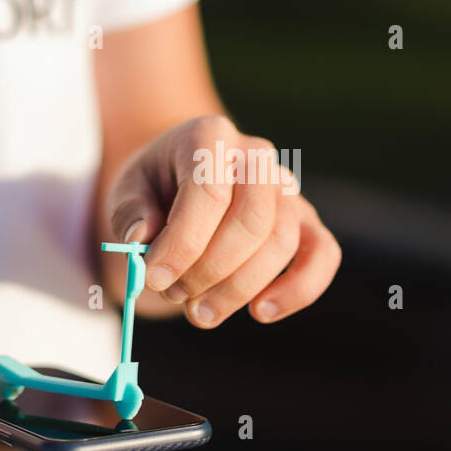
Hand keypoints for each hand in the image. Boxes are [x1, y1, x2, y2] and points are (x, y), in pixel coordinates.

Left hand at [105, 115, 340, 327]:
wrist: (181, 183)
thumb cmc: (154, 188)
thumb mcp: (127, 190)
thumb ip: (129, 212)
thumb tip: (143, 239)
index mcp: (211, 137)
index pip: (208, 193)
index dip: (182, 244)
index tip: (152, 279)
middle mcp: (257, 156)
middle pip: (252, 221)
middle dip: (210, 270)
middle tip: (174, 295)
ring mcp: (286, 188)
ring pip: (281, 243)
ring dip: (238, 289)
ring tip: (198, 311)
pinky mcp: (306, 220)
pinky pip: (323, 254)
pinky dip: (299, 289)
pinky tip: (261, 313)